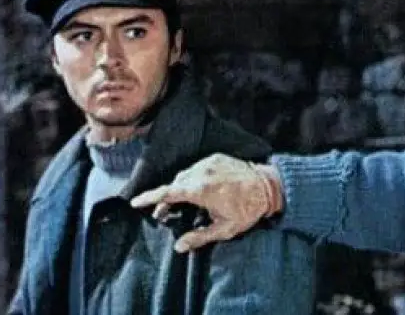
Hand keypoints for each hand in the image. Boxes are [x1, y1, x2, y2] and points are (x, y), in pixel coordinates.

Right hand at [130, 153, 283, 251]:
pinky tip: (200, 189)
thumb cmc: (247, 209)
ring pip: (185, 175)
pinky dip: (193, 177)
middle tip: (165, 214)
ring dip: (181, 187)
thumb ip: (199, 237)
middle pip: (175, 185)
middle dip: (167, 199)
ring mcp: (209, 162)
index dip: (149, 198)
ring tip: (184, 203)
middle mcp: (201, 172)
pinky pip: (198, 167)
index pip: (167, 193)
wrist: (269, 186)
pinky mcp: (217, 157)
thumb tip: (179, 246)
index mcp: (200, 190)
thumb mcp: (224, 229)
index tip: (135, 202)